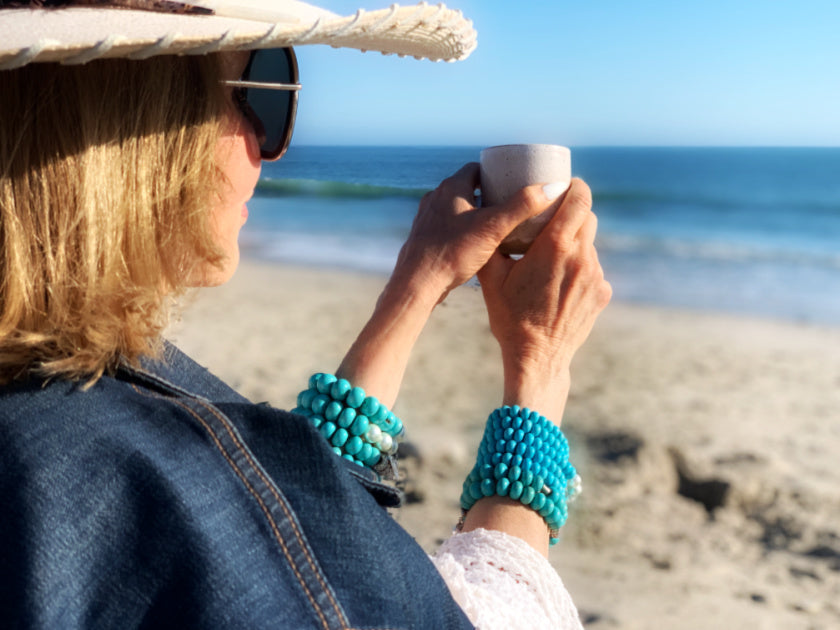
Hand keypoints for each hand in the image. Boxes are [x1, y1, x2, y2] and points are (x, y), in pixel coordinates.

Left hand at [335, 164, 561, 406]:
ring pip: (455, 208)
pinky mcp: (423, 238)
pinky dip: (461, 229)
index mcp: (451, 188)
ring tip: (495, 225)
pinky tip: (473, 245)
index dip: (495, 172)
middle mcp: (435, 198)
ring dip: (474, 212)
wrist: (417, 284)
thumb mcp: (493, 228)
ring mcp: (427, 218)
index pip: (476, 168)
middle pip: (466, 188)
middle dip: (488, 193)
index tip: (512, 180)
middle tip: (510, 204)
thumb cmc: (452, 253)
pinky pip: (446, 226)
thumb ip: (522, 206)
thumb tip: (553, 186)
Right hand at [477, 178, 611, 420]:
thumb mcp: (492, 279)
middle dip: (573, 212)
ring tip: (552, 255)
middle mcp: (582, 257)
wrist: (537, 358)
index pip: (579, 199)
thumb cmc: (510, 318)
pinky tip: (560, 283)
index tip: (565, 184)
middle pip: (588, 217)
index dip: (574, 186)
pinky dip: (579, 268)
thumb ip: (493, 246)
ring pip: (590, 244)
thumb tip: (488, 222)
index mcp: (555, 246)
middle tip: (553, 216)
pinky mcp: (602, 293)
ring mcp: (596, 276)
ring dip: (575, 243)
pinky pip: (594, 269)